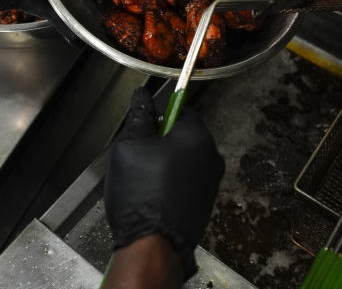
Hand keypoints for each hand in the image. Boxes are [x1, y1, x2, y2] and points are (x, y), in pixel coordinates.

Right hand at [104, 87, 223, 279]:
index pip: (180, 108)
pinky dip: (171, 183)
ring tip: (143, 180)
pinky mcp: (206, 201)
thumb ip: (139, 117)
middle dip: (160, 141)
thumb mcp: (129, 146)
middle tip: (137, 156)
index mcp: (196, 136)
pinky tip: (152, 196)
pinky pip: (187, 180)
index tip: (143, 127)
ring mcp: (211, 181)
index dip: (158, 115)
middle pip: (183, 135)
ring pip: (184, 159)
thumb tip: (142, 96)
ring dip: (165, 163)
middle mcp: (211, 156)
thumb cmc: (142, 196)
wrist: (154, 246)